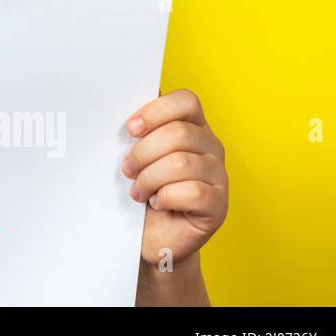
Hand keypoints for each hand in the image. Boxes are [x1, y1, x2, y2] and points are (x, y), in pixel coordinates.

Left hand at [122, 88, 227, 268]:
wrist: (151, 235)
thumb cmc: (143, 189)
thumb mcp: (138, 155)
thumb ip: (138, 132)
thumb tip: (116, 111)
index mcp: (193, 126)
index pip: (186, 100)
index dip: (156, 111)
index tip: (130, 128)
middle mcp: (211, 146)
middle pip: (178, 133)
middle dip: (143, 153)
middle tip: (127, 169)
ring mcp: (219, 175)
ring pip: (181, 163)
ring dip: (149, 179)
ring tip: (139, 191)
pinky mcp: (219, 204)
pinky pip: (192, 192)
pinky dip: (165, 198)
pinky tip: (158, 203)